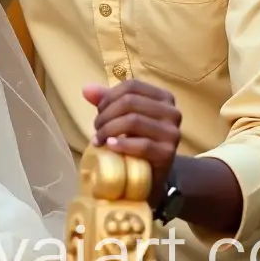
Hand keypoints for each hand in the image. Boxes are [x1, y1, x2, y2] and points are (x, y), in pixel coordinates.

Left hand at [84, 79, 180, 202]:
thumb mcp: (122, 116)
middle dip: (106, 114)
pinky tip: (110, 147)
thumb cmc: (136, 139)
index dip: (109, 97)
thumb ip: (106, 100)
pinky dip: (122, 144)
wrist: (152, 174)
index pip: (132, 86)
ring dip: (109, 129)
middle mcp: (172, 112)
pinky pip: (142, 144)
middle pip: (130, 102)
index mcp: (163, 97)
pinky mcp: (168, 153)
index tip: (98, 111)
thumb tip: (86, 89)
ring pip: (133, 121)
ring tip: (99, 139)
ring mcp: (172, 133)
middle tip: (96, 128)